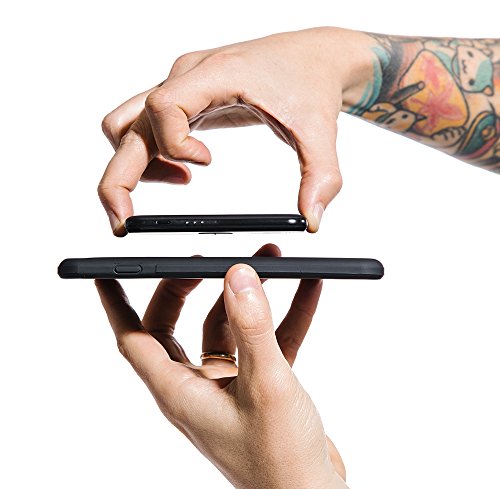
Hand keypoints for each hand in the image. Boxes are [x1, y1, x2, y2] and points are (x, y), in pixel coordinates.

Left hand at [95, 244, 356, 488]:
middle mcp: (196, 385)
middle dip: (187, 287)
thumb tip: (238, 276)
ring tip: (270, 260)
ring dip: (246, 296)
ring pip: (224, 327)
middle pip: (174, 325)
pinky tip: (308, 290)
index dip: (115, 301)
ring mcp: (226, 385)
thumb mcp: (267, 386)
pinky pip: (264, 340)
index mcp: (179, 391)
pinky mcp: (256, 385)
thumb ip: (252, 327)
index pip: (132, 337)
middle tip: (205, 259)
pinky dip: (283, 316)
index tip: (108, 270)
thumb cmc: (280, 462)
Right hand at [98, 28, 373, 234]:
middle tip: (124, 223)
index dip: (175, 144)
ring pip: (123, 126)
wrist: (313, 58)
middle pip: (123, 125)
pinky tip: (185, 175)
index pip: (163, 105)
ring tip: (179, 184)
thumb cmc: (311, 82)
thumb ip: (320, 177)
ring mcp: (181, 88)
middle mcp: (187, 78)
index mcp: (215, 74)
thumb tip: (311, 222)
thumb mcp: (319, 132)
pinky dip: (151, 157)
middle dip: (119, 180)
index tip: (206, 165)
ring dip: (133, 165)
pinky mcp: (185, 101)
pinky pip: (144, 129)